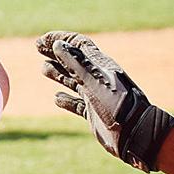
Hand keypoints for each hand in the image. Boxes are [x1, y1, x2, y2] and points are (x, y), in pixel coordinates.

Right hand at [36, 30, 173, 171]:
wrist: (136, 133)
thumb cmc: (119, 105)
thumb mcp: (95, 82)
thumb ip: (76, 63)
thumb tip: (58, 45)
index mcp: (100, 66)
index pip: (78, 45)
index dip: (60, 39)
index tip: (42, 40)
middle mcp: (97, 78)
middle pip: (73, 61)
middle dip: (55, 53)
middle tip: (37, 48)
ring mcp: (95, 95)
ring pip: (73, 80)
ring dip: (58, 73)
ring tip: (43, 69)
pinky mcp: (93, 112)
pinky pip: (76, 103)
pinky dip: (65, 99)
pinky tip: (57, 98)